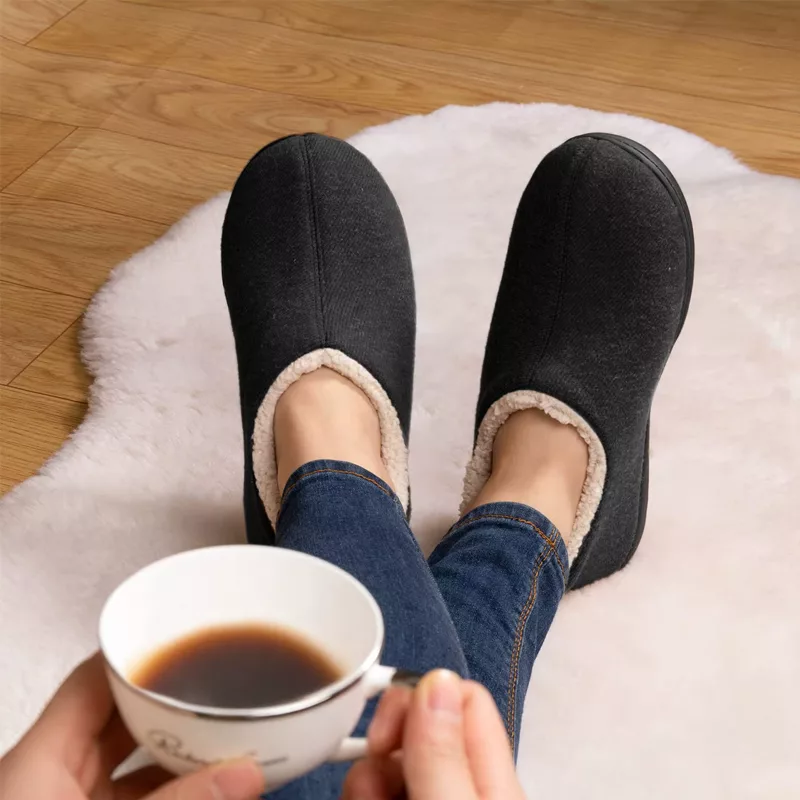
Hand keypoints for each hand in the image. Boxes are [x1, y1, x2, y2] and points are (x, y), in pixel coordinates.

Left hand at [0, 653, 264, 799]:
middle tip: (228, 690)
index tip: (195, 641)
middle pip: (118, 720)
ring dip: (178, 754)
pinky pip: (137, 799)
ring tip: (231, 734)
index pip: (92, 681)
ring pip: (132, 766)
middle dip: (173, 706)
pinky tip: (212, 788)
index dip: (141, 655)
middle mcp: (51, 778)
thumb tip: (247, 773)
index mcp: (37, 761)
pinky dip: (173, 792)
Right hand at [343, 670, 525, 799]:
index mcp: (494, 778)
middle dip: (380, 750)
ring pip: (392, 764)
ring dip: (366, 778)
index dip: (415, 701)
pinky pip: (381, 789)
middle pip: (418, 730)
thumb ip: (443, 754)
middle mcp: (466, 787)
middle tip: (370, 786)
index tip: (382, 734)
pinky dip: (364, 794)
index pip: (459, 695)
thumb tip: (436, 679)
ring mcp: (438, 798)